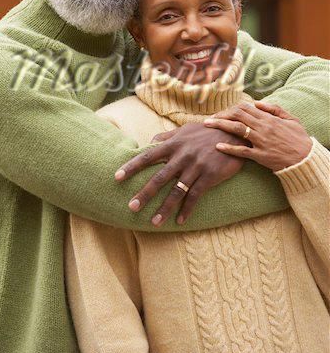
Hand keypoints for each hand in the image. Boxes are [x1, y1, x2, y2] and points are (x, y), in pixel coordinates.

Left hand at [115, 123, 244, 225]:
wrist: (235, 133)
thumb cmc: (207, 131)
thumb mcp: (185, 130)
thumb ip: (166, 137)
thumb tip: (149, 142)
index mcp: (173, 144)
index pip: (147, 156)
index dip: (132, 167)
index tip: (117, 177)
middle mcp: (182, 156)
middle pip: (159, 178)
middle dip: (144, 193)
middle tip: (131, 207)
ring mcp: (196, 167)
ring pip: (176, 191)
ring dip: (164, 208)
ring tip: (154, 222)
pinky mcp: (209, 176)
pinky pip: (195, 196)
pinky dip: (187, 209)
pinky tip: (180, 221)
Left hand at [204, 101, 312, 171]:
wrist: (304, 159)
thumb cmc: (298, 139)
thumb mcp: (291, 119)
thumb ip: (274, 109)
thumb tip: (257, 102)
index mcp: (269, 118)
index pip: (245, 108)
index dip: (230, 108)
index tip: (221, 112)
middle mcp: (263, 128)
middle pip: (237, 115)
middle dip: (221, 115)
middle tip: (209, 119)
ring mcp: (261, 141)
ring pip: (237, 129)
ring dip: (220, 125)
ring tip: (207, 125)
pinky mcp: (260, 156)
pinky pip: (242, 151)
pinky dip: (229, 148)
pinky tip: (218, 146)